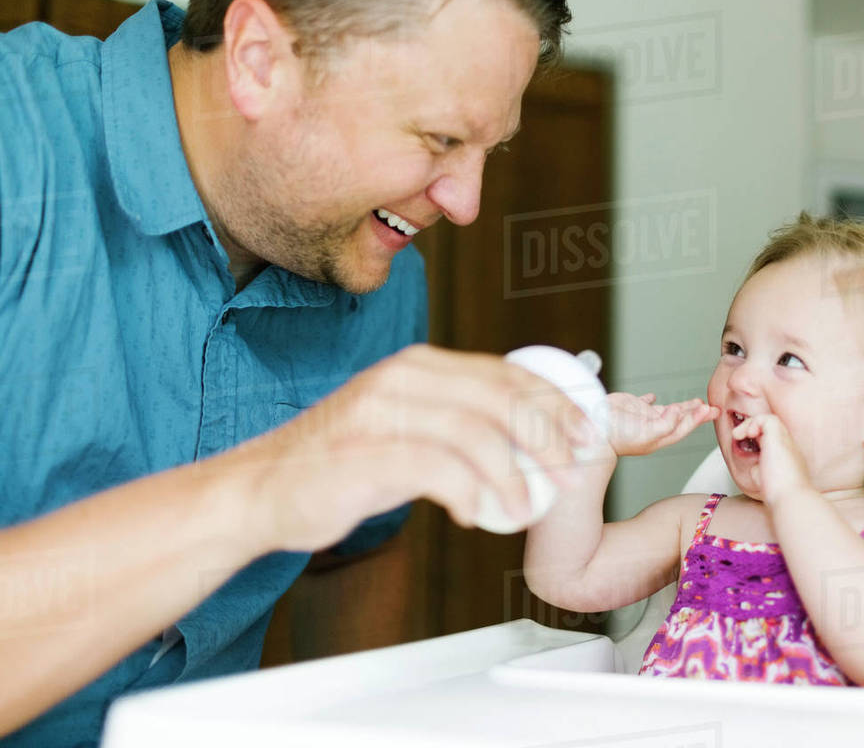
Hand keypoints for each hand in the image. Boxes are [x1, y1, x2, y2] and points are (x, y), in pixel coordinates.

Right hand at [242, 344, 596, 551]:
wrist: (259, 490)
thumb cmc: (339, 464)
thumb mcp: (405, 427)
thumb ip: (457, 423)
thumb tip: (527, 439)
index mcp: (418, 367)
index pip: (505, 374)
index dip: (555, 403)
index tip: (587, 433)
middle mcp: (402, 379)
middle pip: (500, 397)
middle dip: (549, 436)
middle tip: (573, 472)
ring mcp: (380, 414)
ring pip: (476, 432)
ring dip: (515, 475)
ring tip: (527, 505)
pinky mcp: (364, 454)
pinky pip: (436, 469)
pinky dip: (469, 494)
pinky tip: (477, 513)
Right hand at [606, 392, 718, 456]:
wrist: (593, 430)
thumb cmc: (617, 436)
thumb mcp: (646, 433)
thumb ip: (666, 423)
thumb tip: (677, 410)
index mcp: (658, 437)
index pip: (682, 427)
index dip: (697, 419)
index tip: (710, 409)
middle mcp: (652, 428)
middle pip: (679, 420)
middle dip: (696, 414)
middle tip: (712, 408)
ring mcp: (642, 417)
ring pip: (666, 411)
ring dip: (681, 407)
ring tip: (695, 402)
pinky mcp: (631, 407)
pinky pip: (644, 403)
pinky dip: (650, 400)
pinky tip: (653, 397)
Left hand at [731, 413, 813, 503]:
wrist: (789, 497)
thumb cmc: (779, 494)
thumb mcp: (765, 479)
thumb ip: (760, 470)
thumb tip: (753, 467)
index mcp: (784, 455)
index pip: (770, 438)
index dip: (755, 437)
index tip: (742, 445)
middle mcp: (787, 445)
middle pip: (769, 426)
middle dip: (751, 428)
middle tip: (738, 437)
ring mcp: (785, 440)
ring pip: (769, 420)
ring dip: (751, 424)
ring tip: (740, 435)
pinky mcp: (779, 437)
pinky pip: (766, 419)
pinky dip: (753, 423)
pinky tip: (747, 435)